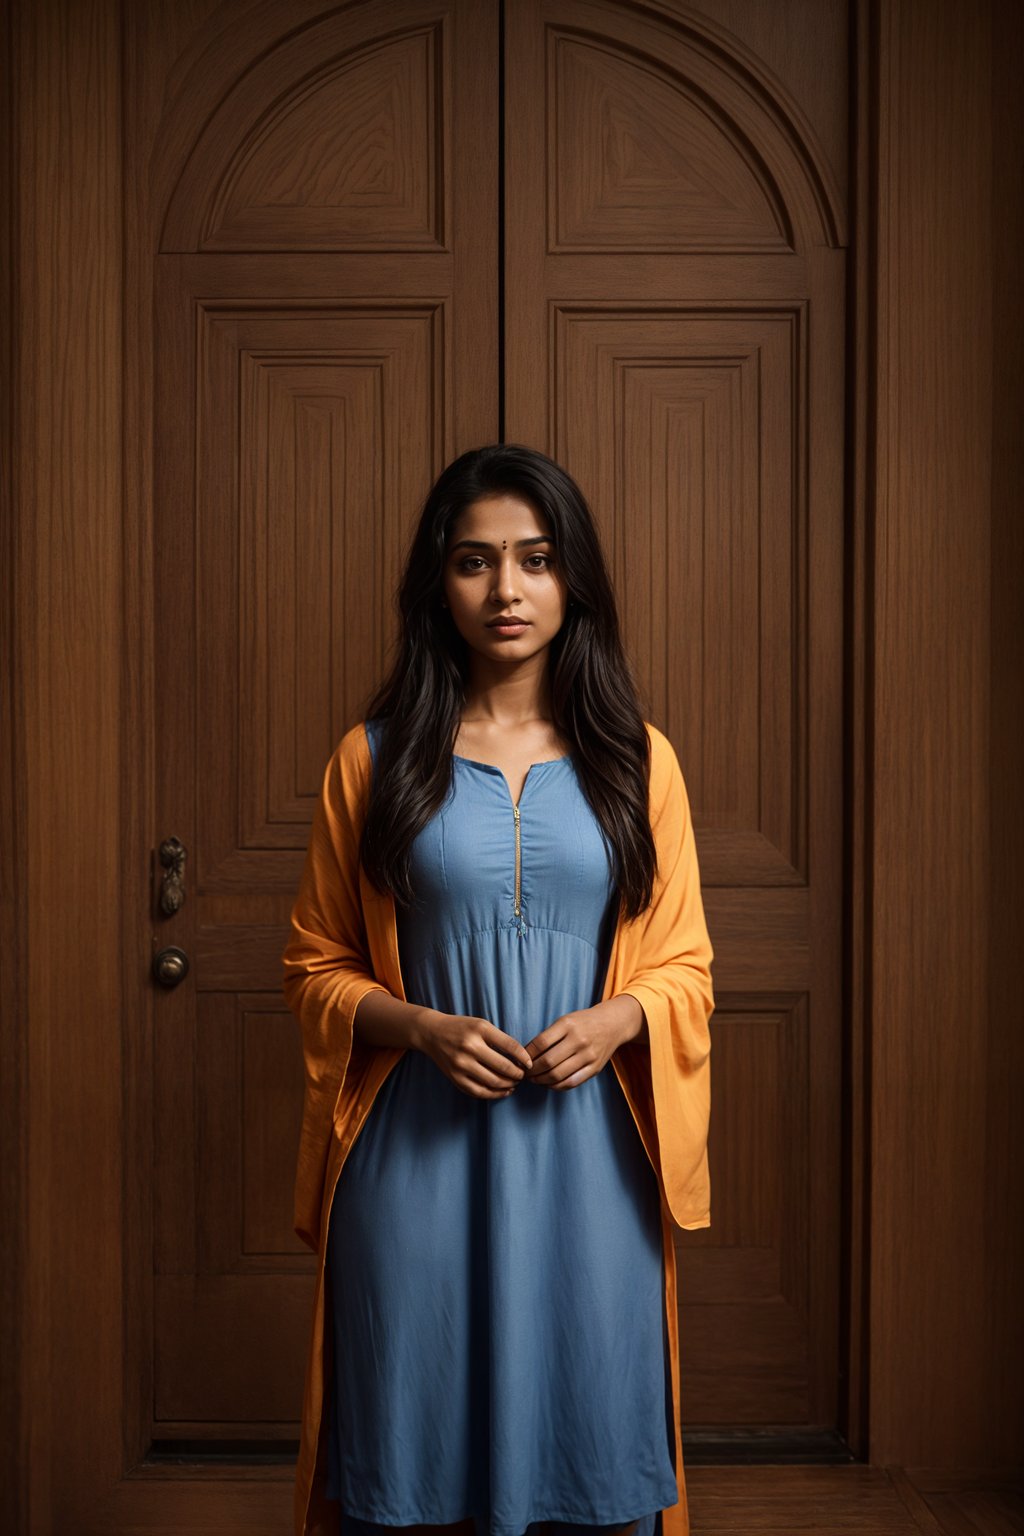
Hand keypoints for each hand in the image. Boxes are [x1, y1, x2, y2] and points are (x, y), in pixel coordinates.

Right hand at [418, 1012, 534, 1099]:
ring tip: (515, 1083)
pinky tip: (504, 1091)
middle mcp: (470, 1047)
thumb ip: (501, 1039)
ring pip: (493, 1082)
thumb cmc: (462, 1027)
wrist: (432, 1033)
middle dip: (518, 1074)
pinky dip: (494, 1094)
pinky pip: (479, 1091)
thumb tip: (522, 1059)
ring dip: (509, 1085)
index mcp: (480, 1030)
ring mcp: (461, 1064)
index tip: (530, 1064)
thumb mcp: (482, 1025)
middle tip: (523, 1076)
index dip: (524, 1057)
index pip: (510, 1046)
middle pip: (503, 1067)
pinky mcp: (455, 1078)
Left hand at [523, 995, 644, 1089]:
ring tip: (535, 1080)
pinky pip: (571, 1082)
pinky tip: (549, 1084)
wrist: (613, 1024)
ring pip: (558, 1075)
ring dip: (541, 1081)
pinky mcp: (595, 1068)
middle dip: (532, 1071)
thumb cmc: (583, 1022)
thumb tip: (526, 1056)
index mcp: (568, 1024)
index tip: (521, 1061)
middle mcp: (578, 1040)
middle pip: (548, 1062)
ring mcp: (588, 1055)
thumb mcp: (565, 1020)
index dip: (527, 1055)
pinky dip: (557, 1086)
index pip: (540, 1043)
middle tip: (525, 1074)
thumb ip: (548, 1036)